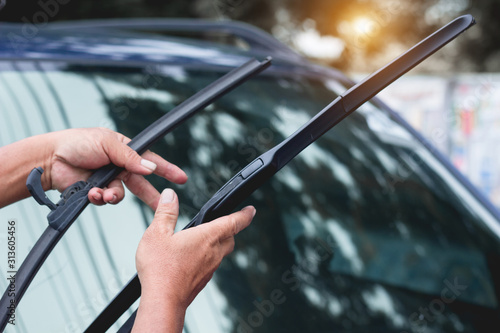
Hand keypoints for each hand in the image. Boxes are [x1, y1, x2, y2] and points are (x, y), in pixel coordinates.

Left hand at [48, 128, 186, 208]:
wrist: (51, 158)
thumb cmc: (77, 143)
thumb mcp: (107, 143)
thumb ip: (130, 157)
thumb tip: (149, 169)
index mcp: (124, 151)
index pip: (150, 161)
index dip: (166, 170)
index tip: (182, 178)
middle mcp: (119, 166)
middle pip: (141, 184)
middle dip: (151, 196)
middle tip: (163, 206)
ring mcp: (108, 180)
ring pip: (122, 195)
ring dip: (114, 195)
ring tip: (103, 193)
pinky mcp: (96, 192)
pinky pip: (106, 200)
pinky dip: (100, 198)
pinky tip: (92, 192)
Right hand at [133, 188, 254, 331]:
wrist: (163, 302)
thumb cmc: (161, 269)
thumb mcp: (157, 233)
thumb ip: (165, 213)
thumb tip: (170, 196)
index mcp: (207, 237)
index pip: (234, 222)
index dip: (244, 215)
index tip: (251, 210)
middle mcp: (213, 253)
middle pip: (230, 238)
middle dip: (230, 229)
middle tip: (225, 224)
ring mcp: (209, 269)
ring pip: (221, 253)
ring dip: (217, 245)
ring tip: (203, 240)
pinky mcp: (202, 281)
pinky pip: (210, 266)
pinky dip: (206, 259)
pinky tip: (191, 259)